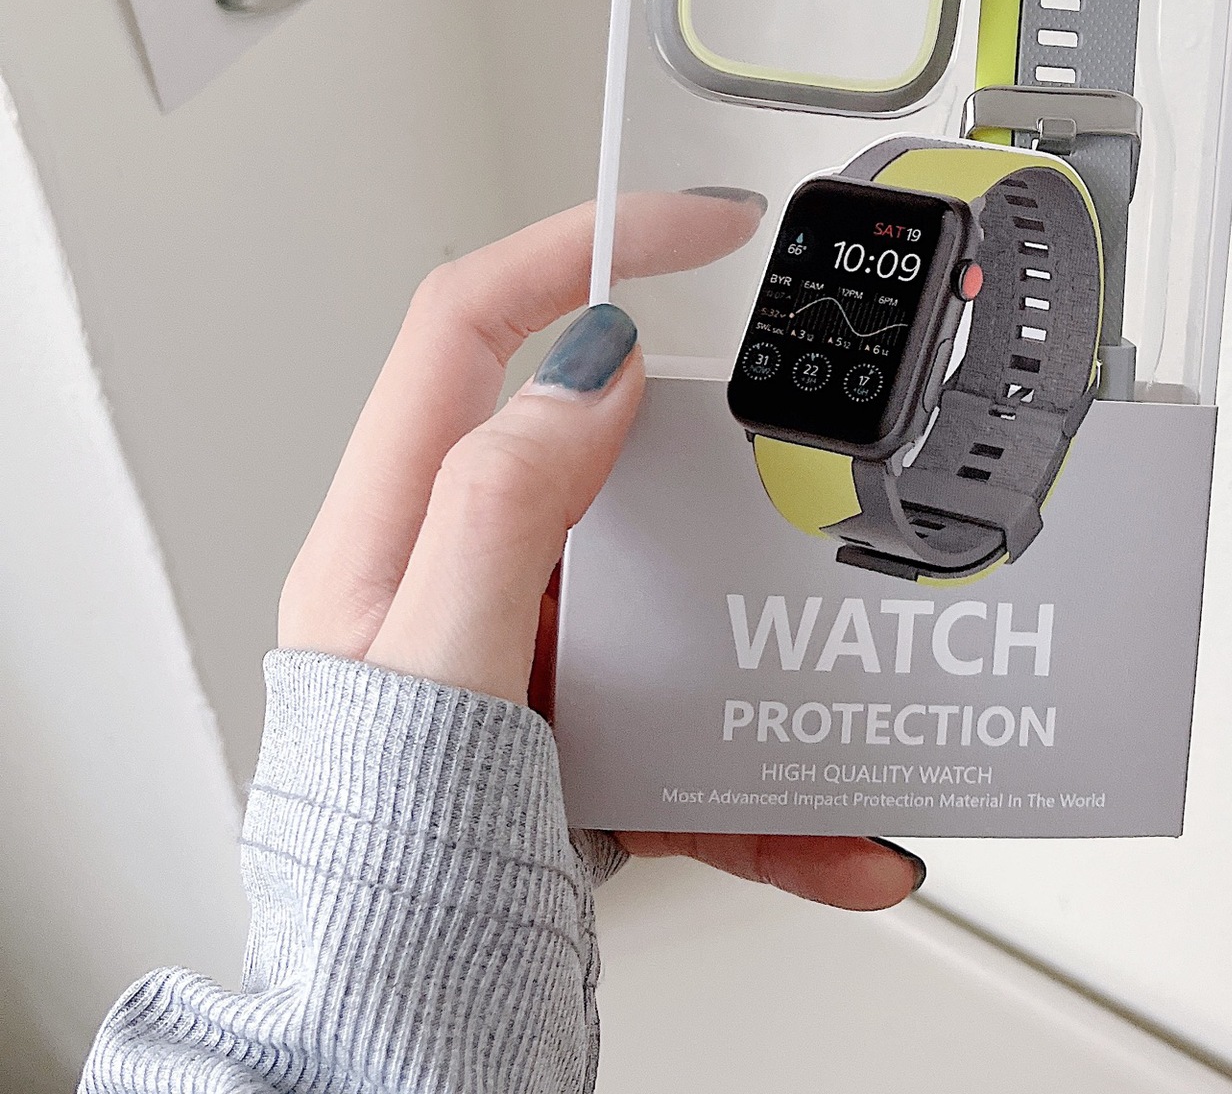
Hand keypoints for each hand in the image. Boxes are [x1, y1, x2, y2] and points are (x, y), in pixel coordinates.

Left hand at [278, 191, 923, 911]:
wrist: (394, 1043)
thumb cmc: (376, 874)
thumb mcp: (433, 672)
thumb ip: (500, 511)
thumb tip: (584, 373)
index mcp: (397, 535)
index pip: (475, 326)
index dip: (583, 247)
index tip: (698, 227)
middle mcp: (465, 577)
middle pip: (599, 441)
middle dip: (709, 442)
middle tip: (795, 451)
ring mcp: (537, 655)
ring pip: (673, 581)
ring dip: (767, 626)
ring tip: (836, 647)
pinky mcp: (593, 734)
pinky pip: (705, 723)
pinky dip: (783, 779)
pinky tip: (847, 834)